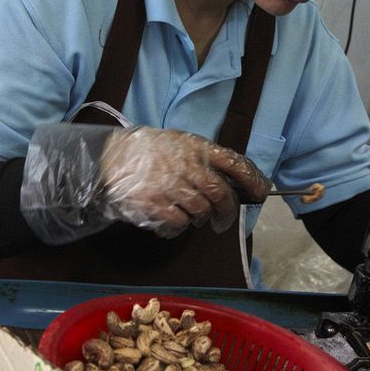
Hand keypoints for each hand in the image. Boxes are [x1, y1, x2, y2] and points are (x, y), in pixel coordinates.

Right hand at [100, 127, 270, 236]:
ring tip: (191, 216)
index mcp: (196, 147)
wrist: (109, 158)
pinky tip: (172, 222)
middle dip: (228, 212)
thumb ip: (203, 159)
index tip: (260, 192)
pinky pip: (179, 223)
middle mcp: (186, 165)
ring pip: (202, 211)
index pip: (235, 163)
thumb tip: (232, 181)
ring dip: (201, 218)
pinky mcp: (154, 204)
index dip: (253, 180)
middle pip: (221, 194)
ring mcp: (170, 185)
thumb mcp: (178, 143)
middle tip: (223, 221)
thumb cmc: (147, 152)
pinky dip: (179, 228)